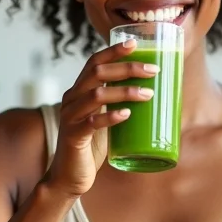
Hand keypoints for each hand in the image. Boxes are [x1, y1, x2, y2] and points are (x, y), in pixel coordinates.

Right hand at [44, 39, 158, 197]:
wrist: (68, 178)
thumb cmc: (90, 148)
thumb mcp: (104, 120)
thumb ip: (116, 106)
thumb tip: (151, 93)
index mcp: (78, 92)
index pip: (94, 62)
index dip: (113, 51)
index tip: (135, 43)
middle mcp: (71, 99)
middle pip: (98, 73)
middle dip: (127, 68)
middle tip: (153, 70)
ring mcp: (70, 117)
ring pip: (97, 95)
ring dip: (125, 92)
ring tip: (148, 94)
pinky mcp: (73, 137)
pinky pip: (92, 123)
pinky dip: (110, 117)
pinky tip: (126, 115)